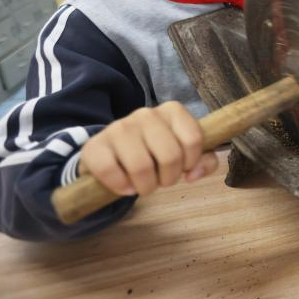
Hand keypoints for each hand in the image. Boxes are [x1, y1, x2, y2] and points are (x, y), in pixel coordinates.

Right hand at [79, 101, 217, 196]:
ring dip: (146, 186)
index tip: (183, 168)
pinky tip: (125, 186)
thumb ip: (203, 161)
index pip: (193, 139)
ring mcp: (119, 127)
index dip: (191, 162)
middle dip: (169, 178)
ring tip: (144, 185)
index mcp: (172, 111)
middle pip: (170, 156)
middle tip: (161, 181)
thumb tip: (193, 174)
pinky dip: (121, 187)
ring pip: (141, 166)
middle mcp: (146, 114)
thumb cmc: (155, 153)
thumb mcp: (184, 153)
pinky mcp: (95, 146)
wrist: (112, 155)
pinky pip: (110, 171)